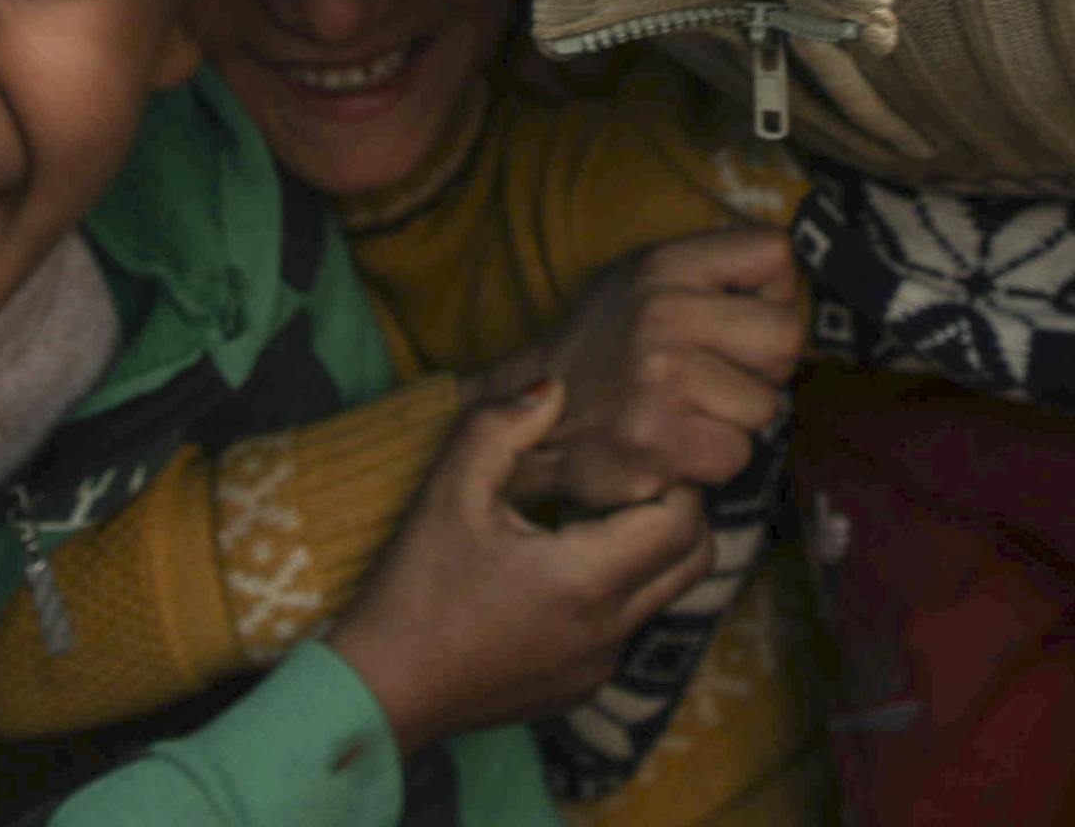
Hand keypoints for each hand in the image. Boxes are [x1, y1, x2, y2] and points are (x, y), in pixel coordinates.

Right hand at [323, 376, 715, 752]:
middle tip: (627, 479)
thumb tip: (554, 385)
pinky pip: (627, 629)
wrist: (380, 691)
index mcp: (586, 581)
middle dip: (678, 511)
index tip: (633, 454)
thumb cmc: (412, 589)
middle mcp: (608, 632)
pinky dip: (617, 591)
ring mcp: (598, 668)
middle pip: (694, 561)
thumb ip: (502, 426)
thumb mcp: (448, 491)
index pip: (684, 522)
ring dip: (647, 551)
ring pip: (664, 596)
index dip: (674, 479)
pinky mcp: (579, 689)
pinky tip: (557, 569)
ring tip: (587, 517)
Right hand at [489, 229, 804, 511]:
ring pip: (766, 406)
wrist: (535, 422)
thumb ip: (716, 273)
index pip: (776, 254)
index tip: (741, 320)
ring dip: (735, 420)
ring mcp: (659, 379)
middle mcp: (662, 314)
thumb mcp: (646, 283)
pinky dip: (713, 461)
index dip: (772, 294)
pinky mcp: (656, 442)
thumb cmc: (609, 351)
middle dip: (764, 367)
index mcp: (664, 265)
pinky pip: (737, 455)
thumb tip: (798, 290)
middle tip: (720, 378)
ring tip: (686, 413)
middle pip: (786, 335)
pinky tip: (676, 446)